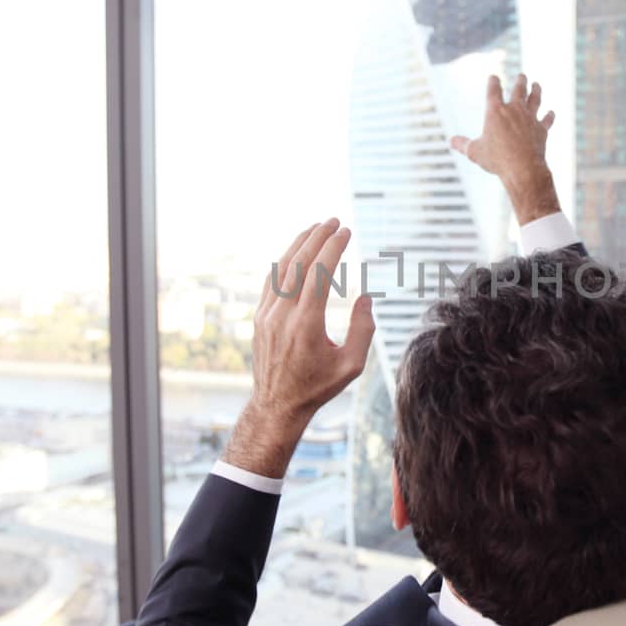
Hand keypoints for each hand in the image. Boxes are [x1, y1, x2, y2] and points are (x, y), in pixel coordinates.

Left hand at [227, 219, 374, 477]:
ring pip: (282, 269)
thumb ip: (363, 330)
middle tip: (334, 221)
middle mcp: (283, 316)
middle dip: (317, 238)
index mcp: (307, 325)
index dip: (333, 248)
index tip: (346, 232)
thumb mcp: (352, 365)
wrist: (278, 405)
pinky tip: (296, 252)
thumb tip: (365, 298)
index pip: (320, 274)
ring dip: (299, 245)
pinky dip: (284, 262)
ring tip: (315, 228)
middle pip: (299, 264)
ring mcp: (267, 315)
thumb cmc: (318, 387)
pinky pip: (271, 282)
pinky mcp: (259, 318)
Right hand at [449, 74, 561, 223]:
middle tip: (522, 76)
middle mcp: (514, 110)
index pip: (493, 90)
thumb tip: (451, 141)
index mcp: (495, 111)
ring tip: (537, 85)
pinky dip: (549, 116)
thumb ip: (463, 144)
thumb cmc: (496, 160)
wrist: (522, 168)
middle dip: (520, 81)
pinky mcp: (541, 129)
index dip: (493, 81)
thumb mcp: (474, 152)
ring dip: (536, 91)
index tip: (494, 76)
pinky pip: (547, 120)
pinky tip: (551, 113)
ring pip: (535, 99)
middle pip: (519, 90)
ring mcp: (530, 118)